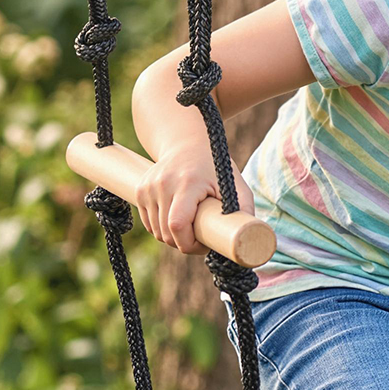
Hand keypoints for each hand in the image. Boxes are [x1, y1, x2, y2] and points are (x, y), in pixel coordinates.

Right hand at [134, 143, 255, 252]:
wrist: (186, 143)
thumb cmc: (215, 167)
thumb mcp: (234, 184)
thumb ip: (244, 210)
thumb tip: (249, 240)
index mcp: (187, 183)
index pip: (178, 225)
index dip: (190, 245)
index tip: (204, 245)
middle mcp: (163, 184)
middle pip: (166, 233)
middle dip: (184, 245)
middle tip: (202, 240)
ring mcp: (148, 187)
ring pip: (156, 232)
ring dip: (173, 239)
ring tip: (191, 230)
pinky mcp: (139, 191)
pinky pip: (148, 225)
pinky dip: (161, 230)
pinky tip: (177, 223)